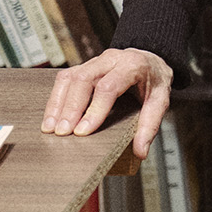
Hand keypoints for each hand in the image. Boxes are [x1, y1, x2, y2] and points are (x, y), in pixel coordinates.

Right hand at [41, 47, 172, 160]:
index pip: (109, 86)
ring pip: (69, 77)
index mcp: (132, 65)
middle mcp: (111, 59)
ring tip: (50, 128)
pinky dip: (55, 98)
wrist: (150, 60)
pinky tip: (51, 117)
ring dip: (57, 103)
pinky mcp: (83, 66)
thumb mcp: (161, 100)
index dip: (94, 110)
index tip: (82, 132)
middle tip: (62, 133)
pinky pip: (64, 78)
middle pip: (84, 79)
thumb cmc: (153, 81)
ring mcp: (95, 61)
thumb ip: (150, 125)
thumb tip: (140, 151)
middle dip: (71, 108)